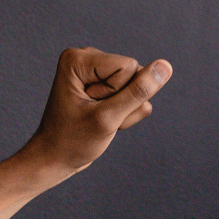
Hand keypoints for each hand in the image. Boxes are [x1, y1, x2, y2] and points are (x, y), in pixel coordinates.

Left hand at [21, 47, 171, 176]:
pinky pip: (135, 94)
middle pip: (135, 73)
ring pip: (138, 85)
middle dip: (122, 102)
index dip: (117, 94)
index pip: (129, 67)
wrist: (54, 160)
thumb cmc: (72, 142)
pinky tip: (102, 121)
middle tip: (94, 117)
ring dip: (124, 110)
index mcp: (78, 59)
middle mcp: (86, 58)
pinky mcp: (104, 84)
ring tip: (97, 120)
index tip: (90, 108)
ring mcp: (96, 71)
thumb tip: (165, 66)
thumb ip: (138, 91)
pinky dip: (124, 113)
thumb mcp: (108, 118)